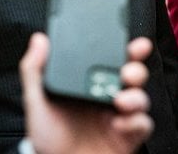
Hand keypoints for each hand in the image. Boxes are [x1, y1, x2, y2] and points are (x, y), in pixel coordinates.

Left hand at [20, 33, 153, 153]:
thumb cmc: (46, 137)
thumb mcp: (35, 100)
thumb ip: (34, 70)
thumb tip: (38, 39)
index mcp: (89, 82)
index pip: (109, 58)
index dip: (123, 47)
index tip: (130, 41)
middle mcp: (107, 96)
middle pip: (132, 73)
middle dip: (136, 68)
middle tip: (128, 72)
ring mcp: (118, 116)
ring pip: (141, 97)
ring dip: (136, 95)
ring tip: (121, 101)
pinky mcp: (127, 137)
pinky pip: (143, 124)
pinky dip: (136, 122)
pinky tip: (120, 124)